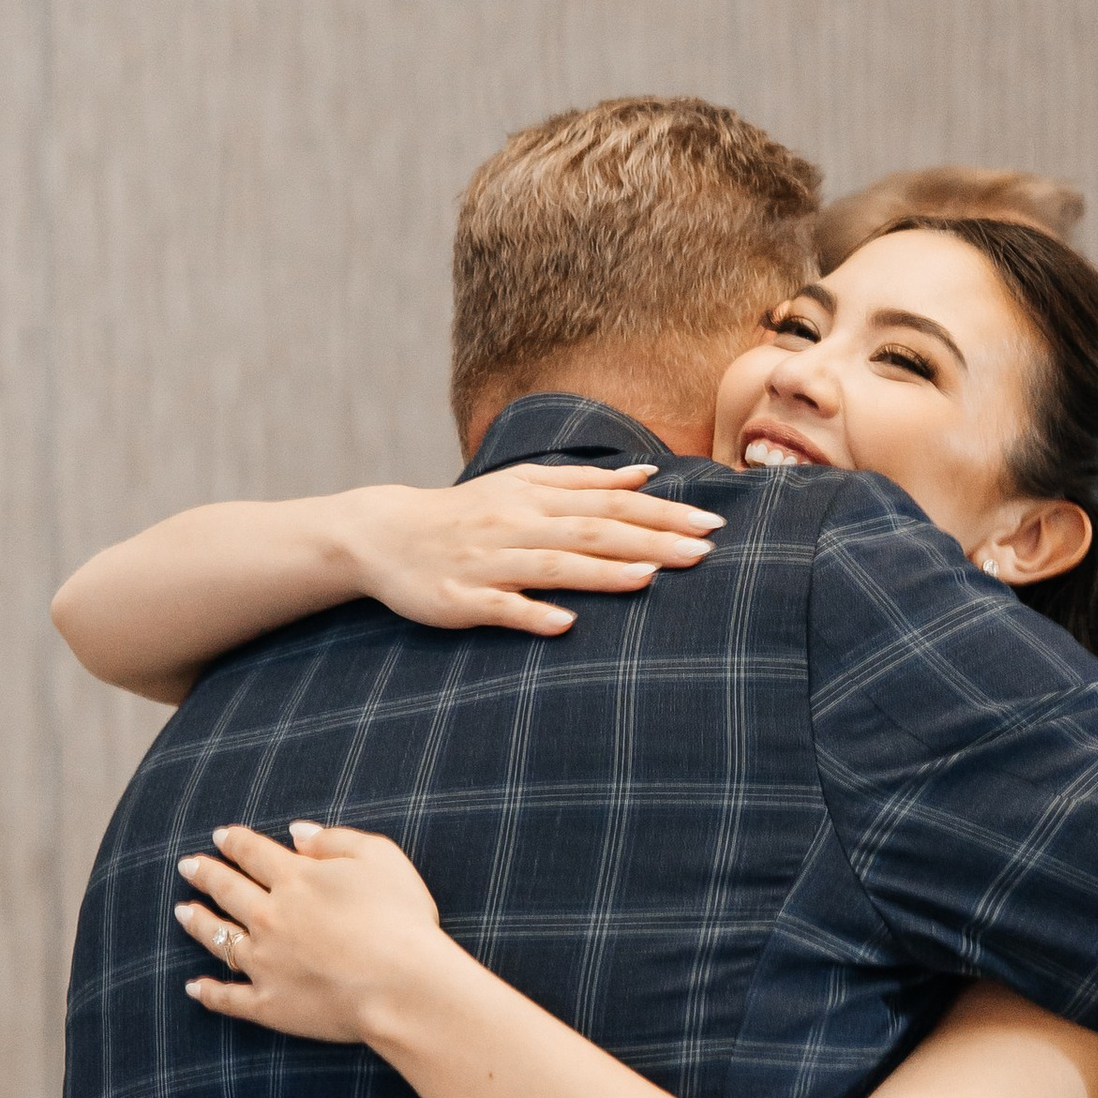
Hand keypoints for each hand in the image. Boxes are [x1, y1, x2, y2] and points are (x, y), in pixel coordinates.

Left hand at [180, 823, 451, 1044]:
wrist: (403, 987)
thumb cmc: (401, 919)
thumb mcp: (380, 858)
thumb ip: (334, 840)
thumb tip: (296, 832)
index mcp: (296, 878)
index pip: (253, 852)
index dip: (235, 841)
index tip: (221, 835)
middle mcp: (270, 917)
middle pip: (227, 890)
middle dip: (205, 874)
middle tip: (187, 866)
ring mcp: (265, 962)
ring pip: (218, 938)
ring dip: (197, 922)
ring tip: (182, 912)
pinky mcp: (269, 1004)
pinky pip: (228, 998)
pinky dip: (208, 992)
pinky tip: (193, 987)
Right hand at [338, 467, 721, 635]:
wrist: (386, 534)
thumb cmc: (467, 512)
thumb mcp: (523, 484)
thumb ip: (586, 481)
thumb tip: (649, 473)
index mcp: (536, 497)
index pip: (612, 502)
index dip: (663, 512)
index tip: (712, 524)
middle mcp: (517, 524)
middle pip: (593, 530)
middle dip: (650, 539)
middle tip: (704, 552)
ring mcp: (489, 563)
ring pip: (552, 565)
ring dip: (601, 572)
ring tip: (649, 577)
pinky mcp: (460, 600)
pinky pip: (500, 607)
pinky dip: (531, 613)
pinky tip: (564, 624)